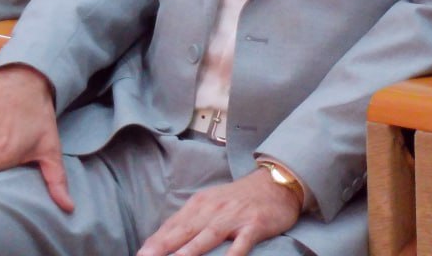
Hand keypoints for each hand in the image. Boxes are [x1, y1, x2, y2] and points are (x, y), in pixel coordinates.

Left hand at [136, 169, 301, 255]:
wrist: (276, 183)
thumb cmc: (239, 198)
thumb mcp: (210, 203)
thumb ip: (186, 222)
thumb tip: (156, 243)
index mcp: (200, 204)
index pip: (172, 226)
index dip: (155, 243)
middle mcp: (214, 209)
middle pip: (185, 231)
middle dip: (163, 247)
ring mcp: (234, 217)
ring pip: (208, 237)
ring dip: (190, 251)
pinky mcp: (254, 225)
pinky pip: (241, 243)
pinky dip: (232, 254)